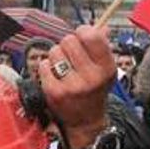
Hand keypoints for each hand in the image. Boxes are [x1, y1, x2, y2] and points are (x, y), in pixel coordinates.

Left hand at [41, 26, 115, 148]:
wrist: (85, 121)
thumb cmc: (95, 90)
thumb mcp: (106, 70)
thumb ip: (102, 47)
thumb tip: (100, 26)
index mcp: (106, 68)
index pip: (92, 36)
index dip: (83, 31)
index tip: (82, 37)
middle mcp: (90, 77)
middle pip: (69, 40)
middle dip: (68, 45)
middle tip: (72, 57)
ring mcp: (71, 86)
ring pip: (54, 51)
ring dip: (57, 57)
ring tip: (64, 69)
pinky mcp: (53, 92)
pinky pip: (43, 65)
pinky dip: (47, 69)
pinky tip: (56, 78)